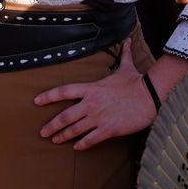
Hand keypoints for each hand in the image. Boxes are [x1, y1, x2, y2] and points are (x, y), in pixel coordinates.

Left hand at [35, 40, 155, 149]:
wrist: (151, 95)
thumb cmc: (137, 81)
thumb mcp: (127, 66)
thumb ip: (124, 54)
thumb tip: (128, 41)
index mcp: (92, 88)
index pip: (64, 91)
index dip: (48, 96)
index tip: (37, 101)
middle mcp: (91, 103)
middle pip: (65, 116)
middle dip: (52, 125)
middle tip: (43, 132)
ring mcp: (99, 117)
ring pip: (75, 129)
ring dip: (63, 136)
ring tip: (55, 141)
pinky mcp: (109, 129)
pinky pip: (91, 139)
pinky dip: (82, 144)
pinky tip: (77, 147)